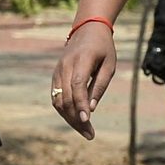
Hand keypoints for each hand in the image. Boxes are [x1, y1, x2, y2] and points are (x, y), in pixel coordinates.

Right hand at [51, 22, 117, 139]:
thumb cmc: (103, 48)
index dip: (81, 104)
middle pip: (66, 97)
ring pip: (58, 100)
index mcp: (81, 60)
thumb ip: (101, 85)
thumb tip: (92, 108)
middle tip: (90, 135)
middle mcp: (65, 66)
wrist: (87, 29)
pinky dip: (64, 111)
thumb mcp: (109, 64)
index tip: (88, 120)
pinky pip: (56, 97)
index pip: (77, 85)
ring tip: (85, 131)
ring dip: (69, 118)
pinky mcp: (55, 76)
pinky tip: (76, 120)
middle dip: (77, 119)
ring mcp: (58, 71)